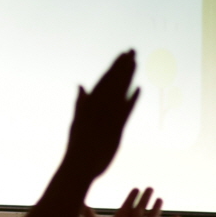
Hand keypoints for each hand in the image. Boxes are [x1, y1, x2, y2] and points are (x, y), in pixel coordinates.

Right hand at [61, 51, 139, 184]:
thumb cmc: (77, 147)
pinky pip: (125, 111)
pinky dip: (132, 100)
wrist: (78, 165)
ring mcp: (106, 117)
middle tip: (132, 51)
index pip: (104, 80)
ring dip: (127, 76)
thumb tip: (80, 86)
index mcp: (89, 104)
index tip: (123, 56)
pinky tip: (139, 88)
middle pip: (113, 82)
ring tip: (135, 62)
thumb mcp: (76, 121)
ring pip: (118, 92)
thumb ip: (80, 102)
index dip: (114, 67)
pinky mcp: (115, 129)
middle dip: (123, 66)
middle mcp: (98, 107)